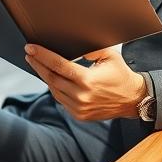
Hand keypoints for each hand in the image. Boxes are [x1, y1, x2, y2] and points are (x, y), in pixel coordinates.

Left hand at [23, 44, 146, 121]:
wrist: (132, 99)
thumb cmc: (121, 75)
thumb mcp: (110, 56)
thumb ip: (92, 49)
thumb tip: (74, 46)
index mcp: (88, 80)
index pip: (59, 65)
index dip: (42, 56)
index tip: (30, 48)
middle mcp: (81, 96)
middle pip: (51, 78)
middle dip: (38, 65)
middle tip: (29, 54)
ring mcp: (79, 108)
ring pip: (54, 90)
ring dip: (45, 76)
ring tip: (38, 64)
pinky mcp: (79, 115)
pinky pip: (61, 100)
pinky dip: (55, 88)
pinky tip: (52, 78)